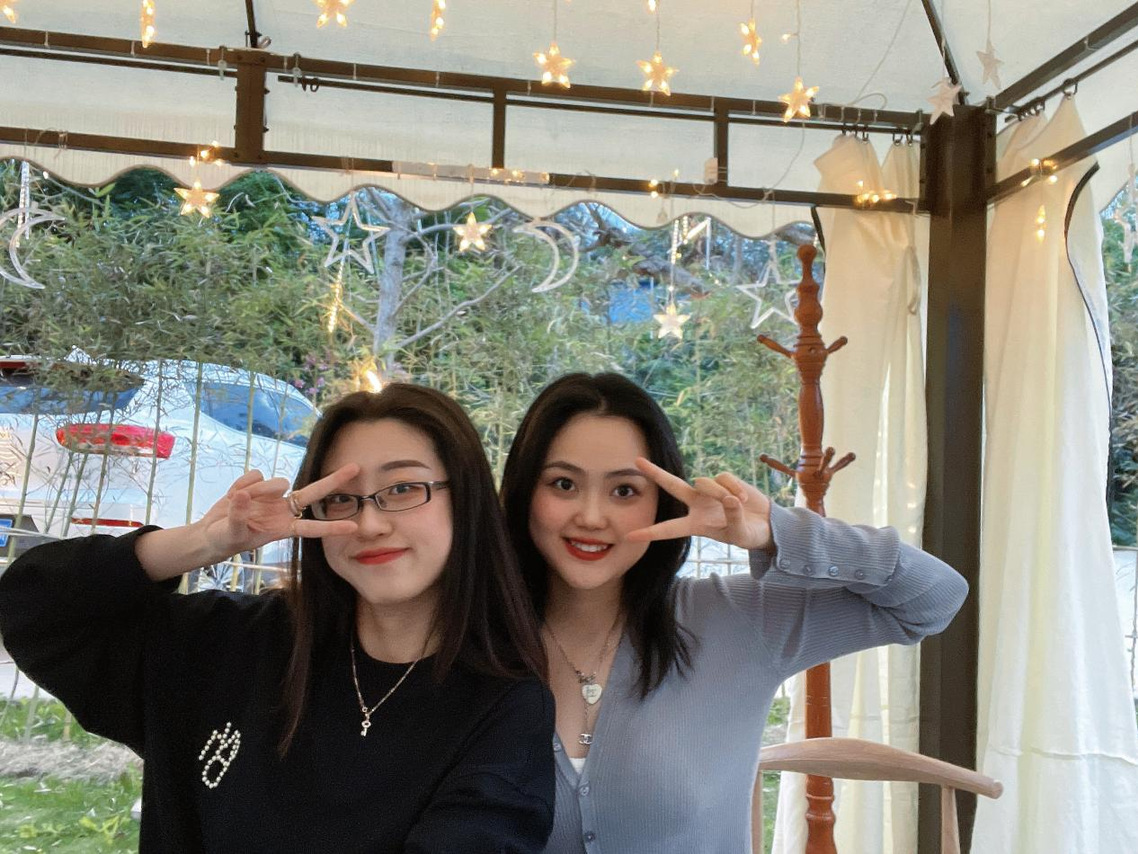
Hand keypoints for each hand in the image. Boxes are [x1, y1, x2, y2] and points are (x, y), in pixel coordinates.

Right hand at [193, 465, 361, 560]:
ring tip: (238, 501)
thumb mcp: (231, 533)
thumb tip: (244, 495)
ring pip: (277, 481)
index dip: (331, 527)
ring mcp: (272, 496)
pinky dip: (242, 483)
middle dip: (334, 480)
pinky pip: (256, 474)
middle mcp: (283, 510)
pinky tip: (233, 494)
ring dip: (258, 489)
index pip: (312, 528)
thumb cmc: (226, 539)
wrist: (211, 531)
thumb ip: (238, 515)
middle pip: (313, 493)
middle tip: (356, 467)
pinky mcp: (259, 484)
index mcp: (283, 528)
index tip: (354, 527)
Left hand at [625, 458, 772, 551]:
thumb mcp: (741, 534)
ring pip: (705, 482)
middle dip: (655, 473)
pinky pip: (723, 477)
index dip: (650, 532)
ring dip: (720, 493)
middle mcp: (697, 505)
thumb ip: (734, 518)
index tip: (630, 536)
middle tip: (637, 461)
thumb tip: (730, 499)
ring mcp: (710, 491)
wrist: (766, 523)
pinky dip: (735, 487)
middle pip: (672, 485)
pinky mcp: (724, 479)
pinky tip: (744, 497)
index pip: (669, 529)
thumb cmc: (749, 534)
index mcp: (695, 524)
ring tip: (738, 504)